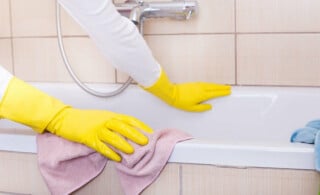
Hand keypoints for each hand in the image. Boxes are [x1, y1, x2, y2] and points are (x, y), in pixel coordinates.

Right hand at [0, 77, 151, 161]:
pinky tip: (116, 158)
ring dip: (123, 144)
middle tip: (145, 142)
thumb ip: (115, 123)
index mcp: (110, 115)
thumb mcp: (102, 117)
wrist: (66, 118)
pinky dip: (110, 152)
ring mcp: (97, 129)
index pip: (129, 119)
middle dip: (135, 135)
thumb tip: (130, 133)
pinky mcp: (88, 138)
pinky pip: (101, 146)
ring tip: (132, 151)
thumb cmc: (85, 118)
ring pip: (113, 137)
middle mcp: (105, 121)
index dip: (140, 126)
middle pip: (123, 127)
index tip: (150, 132)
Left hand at [143, 69, 230, 111]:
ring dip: (217, 85)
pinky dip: (211, 84)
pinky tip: (212, 85)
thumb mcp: (192, 108)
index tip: (228, 92)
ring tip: (223, 86)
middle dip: (222, 88)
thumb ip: (202, 108)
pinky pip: (206, 84)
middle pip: (214, 87)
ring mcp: (198, 85)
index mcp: (202, 95)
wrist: (172, 93)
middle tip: (229, 88)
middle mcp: (201, 88)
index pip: (215, 93)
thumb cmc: (181, 102)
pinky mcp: (194, 84)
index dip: (222, 92)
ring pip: (210, 85)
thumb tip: (210, 106)